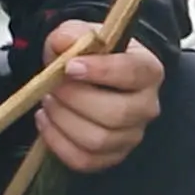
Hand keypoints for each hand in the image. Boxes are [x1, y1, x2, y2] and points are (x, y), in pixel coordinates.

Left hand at [36, 19, 164, 171]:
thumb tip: (62, 42)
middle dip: (75, 99)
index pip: (132, 73)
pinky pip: (84, 160)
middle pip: (115, 113)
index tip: (70, 67)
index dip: (101, 71)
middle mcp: (147, 106)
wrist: (89, 77)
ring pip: (97, 140)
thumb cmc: (91, 55)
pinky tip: (47, 121)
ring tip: (48, 101)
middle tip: (53, 86)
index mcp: (147, 70)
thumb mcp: (80, 34)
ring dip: (63, 120)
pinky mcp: (112, 156)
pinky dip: (57, 142)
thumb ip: (70, 34)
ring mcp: (132, 135)